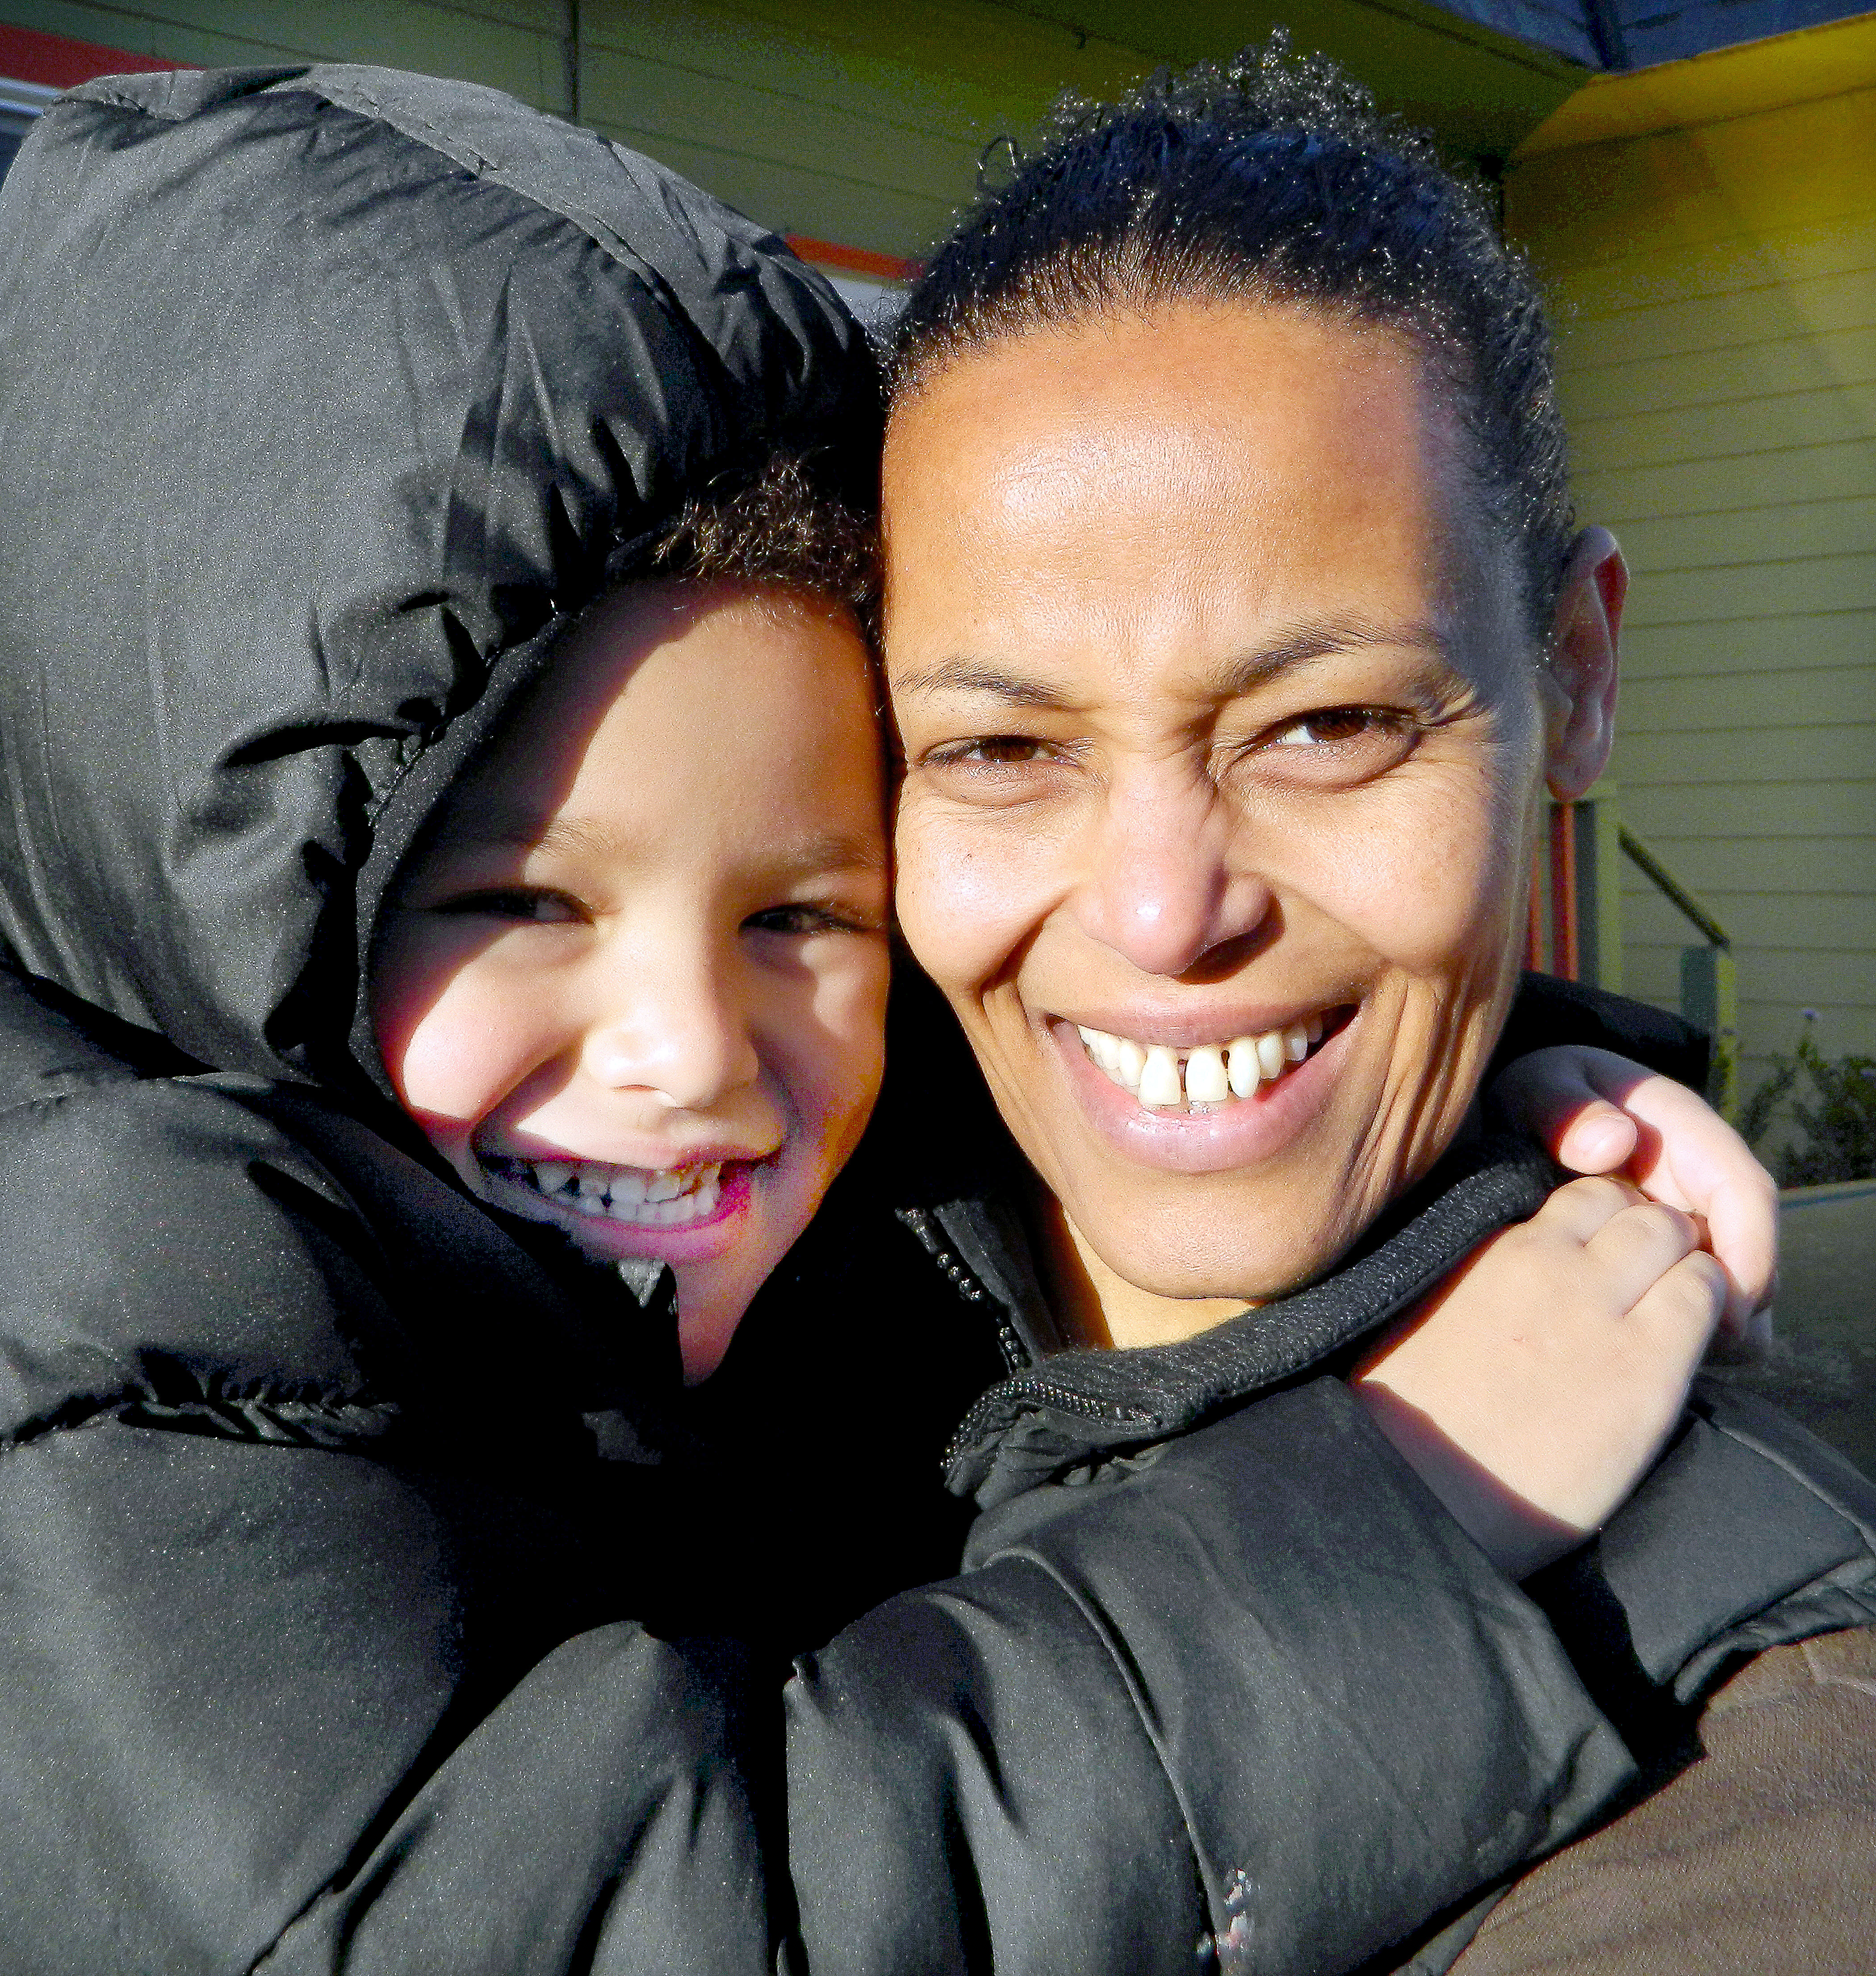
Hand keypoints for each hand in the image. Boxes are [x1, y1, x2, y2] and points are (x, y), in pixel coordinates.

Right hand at [1352, 1176, 1725, 1579]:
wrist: (1420, 1492)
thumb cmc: (1410, 1419)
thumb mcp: (1435, 1315)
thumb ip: (1487, 1276)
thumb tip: (1521, 1266)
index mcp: (1501, 1250)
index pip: (1591, 1195)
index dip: (1618, 1224)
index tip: (1620, 1261)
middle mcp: (1553, 1265)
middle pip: (1642, 1211)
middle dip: (1661, 1240)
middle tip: (1660, 1290)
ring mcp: (1601, 1311)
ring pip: (1679, 1240)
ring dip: (1690, 1268)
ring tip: (1681, 1316)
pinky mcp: (1644, 1368)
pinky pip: (1703, 1299)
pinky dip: (1712, 1309)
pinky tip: (1701, 1346)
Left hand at [1490, 1045, 1775, 1354]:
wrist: (1506, 1116)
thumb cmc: (1528, 1098)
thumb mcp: (1537, 1088)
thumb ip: (1564, 1108)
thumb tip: (1617, 1140)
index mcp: (1681, 1130)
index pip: (1743, 1189)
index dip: (1750, 1249)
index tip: (1732, 1307)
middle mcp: (1696, 1177)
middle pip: (1749, 1248)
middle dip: (1741, 1302)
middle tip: (1707, 1354)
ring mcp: (1685, 1216)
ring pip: (1727, 1280)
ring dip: (1717, 1321)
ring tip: (1679, 1364)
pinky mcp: (1665, 1251)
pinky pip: (1693, 1293)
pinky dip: (1686, 1325)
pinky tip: (1652, 1357)